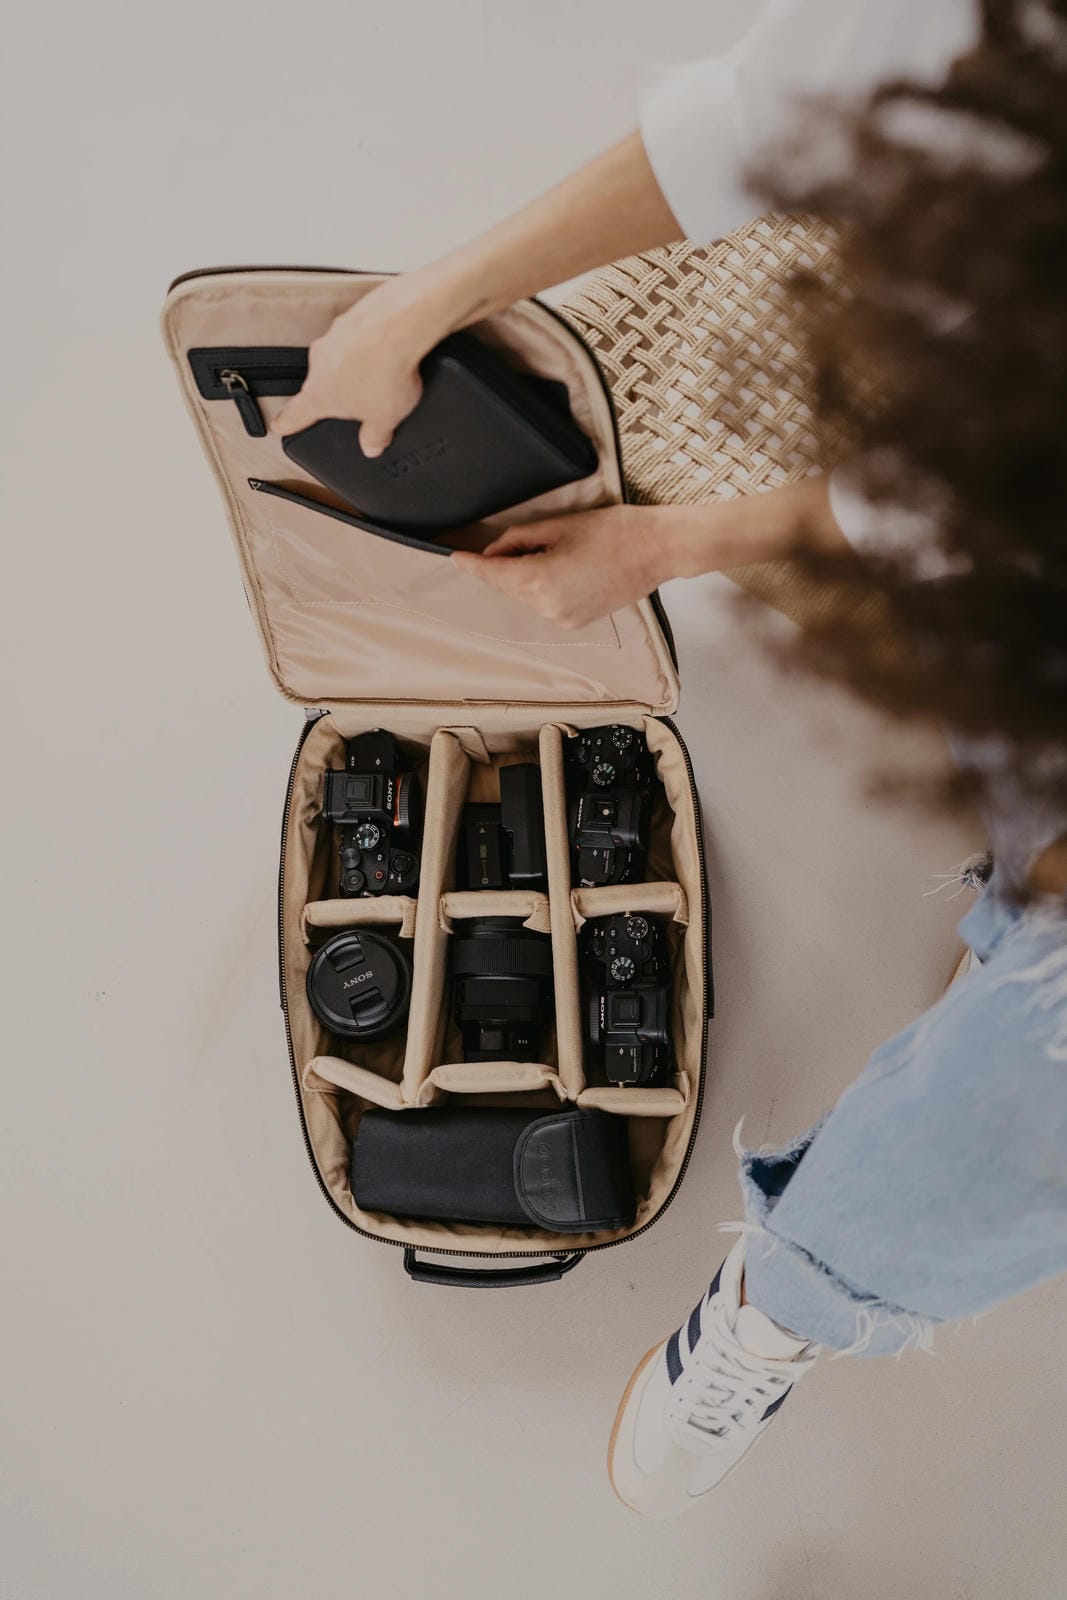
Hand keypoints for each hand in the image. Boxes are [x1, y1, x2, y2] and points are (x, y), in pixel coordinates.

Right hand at [272, 271, 453, 453]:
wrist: (399, 326)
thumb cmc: (384, 374)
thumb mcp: (384, 420)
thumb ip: (374, 437)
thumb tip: (372, 446)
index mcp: (318, 395)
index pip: (295, 415)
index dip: (287, 424)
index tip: (280, 426)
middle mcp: (319, 363)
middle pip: (321, 384)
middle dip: (337, 393)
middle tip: (360, 401)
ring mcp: (333, 336)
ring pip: (339, 358)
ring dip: (354, 367)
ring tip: (381, 374)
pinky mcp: (351, 317)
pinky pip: (357, 337)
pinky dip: (369, 345)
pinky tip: (389, 351)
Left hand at [449, 506, 684, 627]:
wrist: (658, 550)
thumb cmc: (614, 531)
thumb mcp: (559, 525)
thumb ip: (520, 538)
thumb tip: (496, 551)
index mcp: (540, 580)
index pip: (492, 574)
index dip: (471, 565)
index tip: (454, 557)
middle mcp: (548, 607)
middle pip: (508, 586)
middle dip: (503, 566)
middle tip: (515, 541)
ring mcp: (563, 617)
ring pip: (526, 596)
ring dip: (525, 577)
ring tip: (553, 550)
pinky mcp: (577, 620)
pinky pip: (546, 604)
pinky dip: (543, 588)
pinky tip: (562, 567)